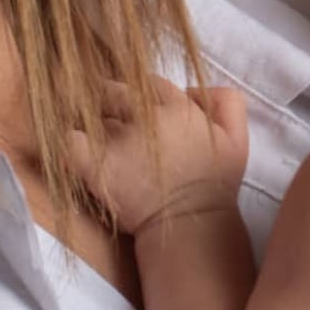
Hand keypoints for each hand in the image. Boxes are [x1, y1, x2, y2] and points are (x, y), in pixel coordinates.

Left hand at [68, 76, 248, 235]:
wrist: (191, 226)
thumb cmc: (215, 185)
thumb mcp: (238, 138)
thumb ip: (226, 102)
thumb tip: (194, 88)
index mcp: (177, 107)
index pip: (149, 83)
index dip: (142, 94)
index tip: (138, 108)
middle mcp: (145, 117)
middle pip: (115, 92)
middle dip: (111, 100)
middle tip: (110, 116)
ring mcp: (118, 140)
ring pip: (93, 113)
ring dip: (92, 119)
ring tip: (93, 132)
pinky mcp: (96, 165)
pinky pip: (72, 140)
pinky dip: (71, 140)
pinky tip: (77, 146)